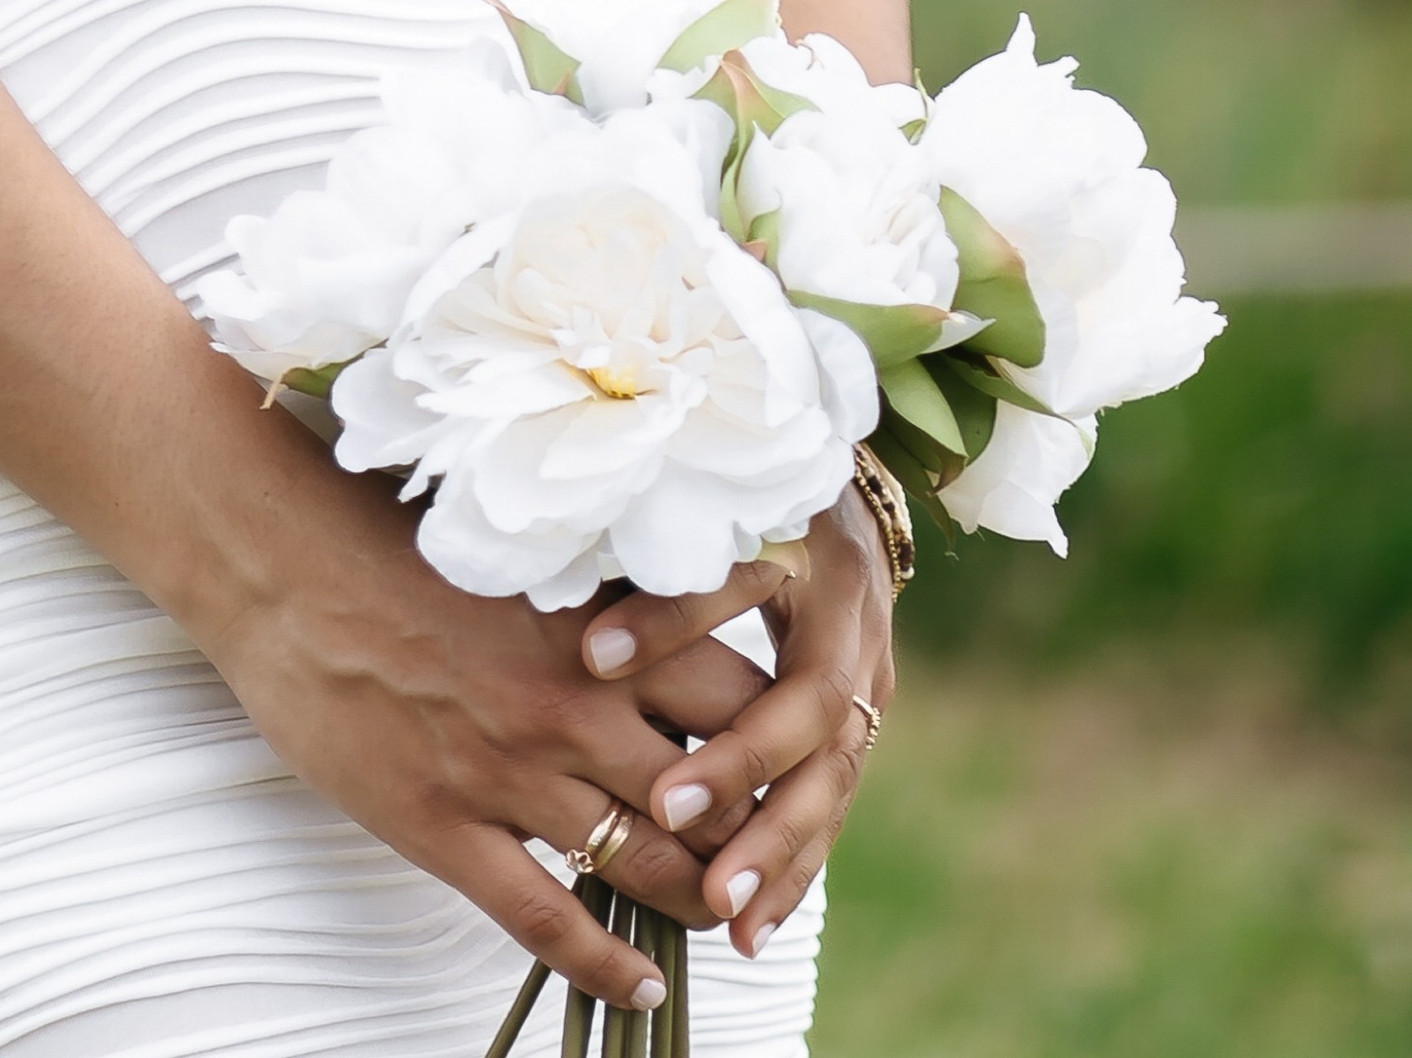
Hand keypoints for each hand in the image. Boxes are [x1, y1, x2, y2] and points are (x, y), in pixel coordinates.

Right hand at [199, 460, 767, 1023]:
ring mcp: (511, 773)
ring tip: (724, 923)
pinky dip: (607, 966)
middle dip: (758, 836)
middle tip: (776, 862)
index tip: (799, 762)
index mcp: (598, 626)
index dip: (783, 739)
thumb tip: (671, 616)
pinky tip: (641, 986)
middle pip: (714, 793)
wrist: (279, 561)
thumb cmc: (390, 537)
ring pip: (647, 866)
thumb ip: (600, 593)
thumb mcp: (522, 551)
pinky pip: (549, 923)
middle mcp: (574, 704)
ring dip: (698, 903)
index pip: (740, 695)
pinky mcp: (446, 828)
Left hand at [578, 485, 895, 961]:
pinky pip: (833, 806)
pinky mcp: (862, 724)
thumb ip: (634, 527)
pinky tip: (750, 926)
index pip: (737, 576)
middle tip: (666, 810)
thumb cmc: (727, 484)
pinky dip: (794, 868)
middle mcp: (845, 613)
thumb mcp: (686, 488)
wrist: (834, 489)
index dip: (670, 617)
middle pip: (808, 701)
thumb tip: (544, 550)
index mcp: (798, 535)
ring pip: (833, 772)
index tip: (593, 654)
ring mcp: (867, 674)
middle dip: (740, 763)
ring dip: (778, 845)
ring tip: (719, 908)